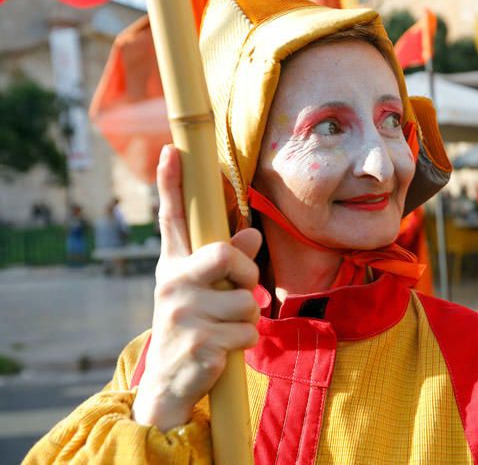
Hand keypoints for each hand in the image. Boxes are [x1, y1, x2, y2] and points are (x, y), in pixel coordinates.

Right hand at [132, 145, 261, 431]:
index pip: (173, 219)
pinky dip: (246, 343)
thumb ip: (227, 262)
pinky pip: (248, 332)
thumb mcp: (205, 293)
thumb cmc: (193, 327)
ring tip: (223, 329)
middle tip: (241, 289)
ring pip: (246, 301)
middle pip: (224, 254)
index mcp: (173, 266)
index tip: (171, 150)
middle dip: (246, 272)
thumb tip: (251, 236)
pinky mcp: (199, 343)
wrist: (170, 384)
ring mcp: (183, 313)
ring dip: (246, 318)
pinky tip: (223, 351)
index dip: (172, 184)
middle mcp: (172, 284)